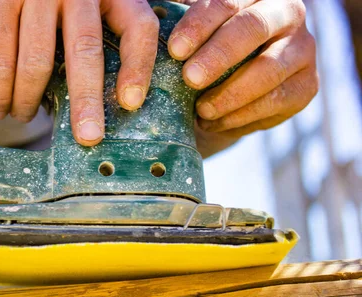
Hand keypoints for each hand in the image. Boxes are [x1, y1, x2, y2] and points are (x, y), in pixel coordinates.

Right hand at [0, 0, 159, 145]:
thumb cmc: (36, 2)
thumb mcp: (75, 8)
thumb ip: (91, 36)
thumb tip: (96, 106)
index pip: (136, 26)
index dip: (137, 66)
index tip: (130, 103)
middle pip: (86, 49)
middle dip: (87, 100)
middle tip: (88, 137)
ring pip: (38, 60)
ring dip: (29, 100)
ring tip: (22, 116)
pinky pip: (2, 57)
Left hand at [169, 0, 318, 157]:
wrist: (231, 91)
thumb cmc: (202, 53)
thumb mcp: (191, 34)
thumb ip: (178, 20)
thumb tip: (152, 18)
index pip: (227, 1)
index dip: (199, 24)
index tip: (175, 50)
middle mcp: (286, 12)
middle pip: (253, 28)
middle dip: (218, 55)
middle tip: (189, 79)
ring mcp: (302, 49)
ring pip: (268, 69)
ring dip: (230, 93)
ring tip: (201, 110)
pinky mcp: (307, 86)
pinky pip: (276, 102)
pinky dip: (241, 116)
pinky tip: (215, 122)